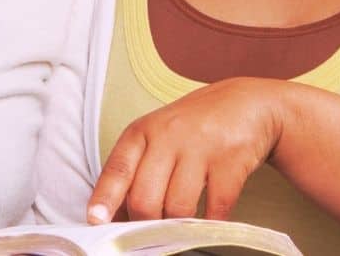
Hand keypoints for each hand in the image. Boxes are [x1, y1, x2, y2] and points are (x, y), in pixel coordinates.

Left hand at [87, 77, 284, 223]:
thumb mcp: (157, 136)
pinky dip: (210, 224)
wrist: (244, 103)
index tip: (95, 221)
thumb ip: (136, 170)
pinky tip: (208, 224)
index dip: (104, 198)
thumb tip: (115, 215)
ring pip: (177, 206)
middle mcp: (166, 136)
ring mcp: (199, 147)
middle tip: (147, 236)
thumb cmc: (192, 126)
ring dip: (175, 228)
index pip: (117, 169)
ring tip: (176, 229)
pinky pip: (216, 207)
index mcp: (141, 131)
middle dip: (143, 224)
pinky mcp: (230, 160)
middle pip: (144, 196)